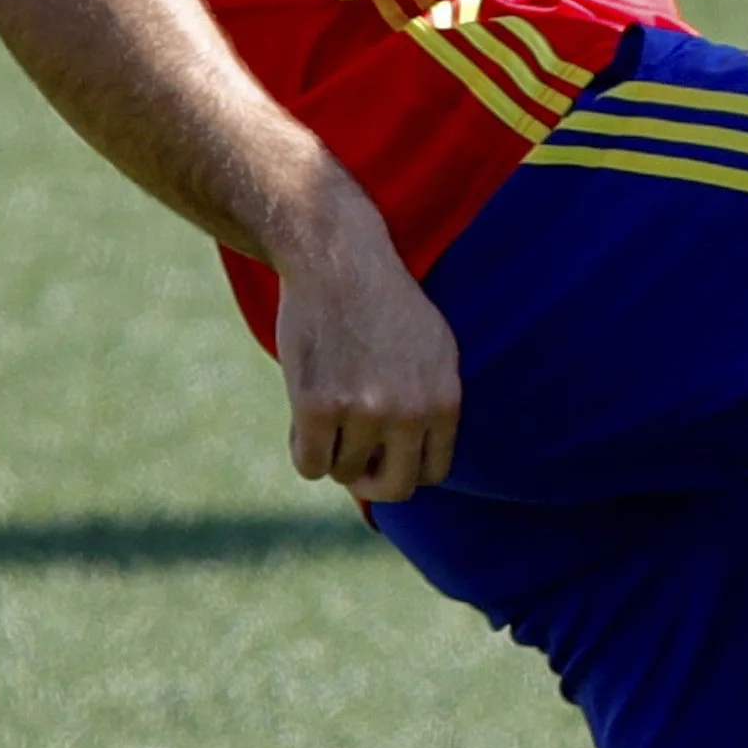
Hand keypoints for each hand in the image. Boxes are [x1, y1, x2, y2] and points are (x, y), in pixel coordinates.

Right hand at [273, 234, 463, 501]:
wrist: (337, 258)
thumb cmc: (384, 302)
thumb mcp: (435, 349)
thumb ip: (434, 403)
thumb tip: (426, 460)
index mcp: (445, 400)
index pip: (434, 473)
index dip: (405, 468)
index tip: (385, 455)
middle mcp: (411, 411)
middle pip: (394, 489)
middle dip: (370, 482)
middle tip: (352, 461)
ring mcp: (364, 411)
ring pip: (344, 473)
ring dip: (332, 453)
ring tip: (327, 413)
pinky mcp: (318, 406)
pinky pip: (310, 465)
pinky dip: (302, 450)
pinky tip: (303, 418)